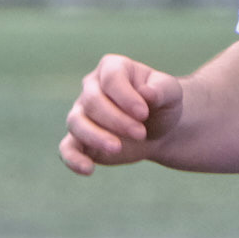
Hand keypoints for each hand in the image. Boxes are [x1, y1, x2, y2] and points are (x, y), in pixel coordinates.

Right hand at [60, 53, 184, 173]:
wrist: (158, 130)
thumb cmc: (162, 105)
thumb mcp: (171, 93)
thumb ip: (162, 90)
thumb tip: (147, 93)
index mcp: (113, 68)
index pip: (111, 78)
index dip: (125, 96)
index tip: (144, 114)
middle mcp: (91, 88)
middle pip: (92, 101)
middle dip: (116, 119)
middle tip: (141, 133)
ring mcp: (82, 114)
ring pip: (76, 122)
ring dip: (95, 136)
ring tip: (117, 148)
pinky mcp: (79, 140)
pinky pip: (67, 148)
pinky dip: (73, 159)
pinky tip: (88, 170)